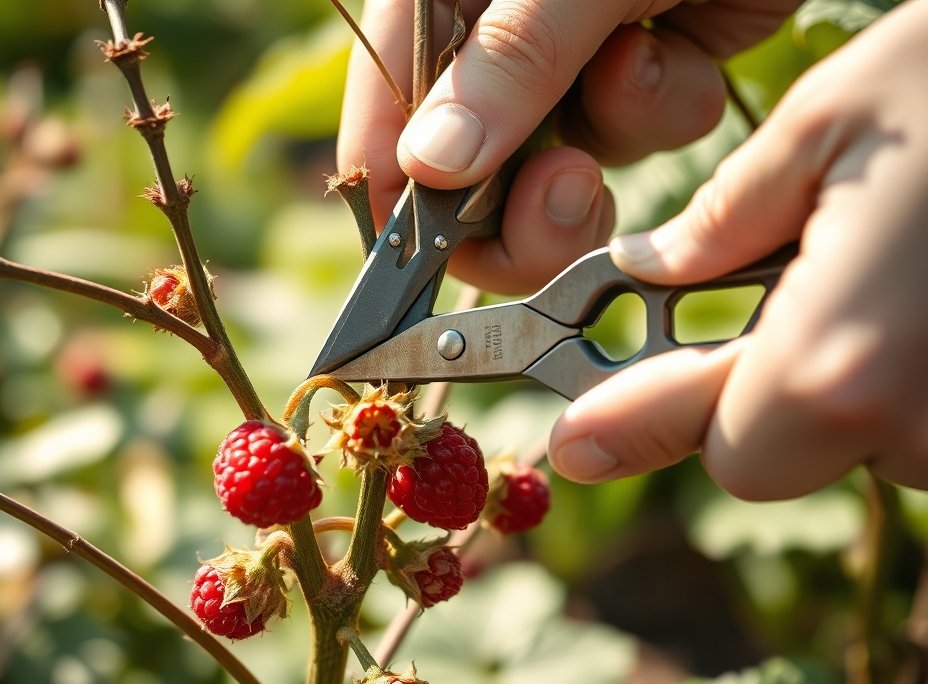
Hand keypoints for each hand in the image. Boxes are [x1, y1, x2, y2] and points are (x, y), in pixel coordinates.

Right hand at [337, 0, 795, 292]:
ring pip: (556, 163)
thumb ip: (511, 61)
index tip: (418, 260)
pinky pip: (634, 135)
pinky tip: (686, 47)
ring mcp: (566, 58)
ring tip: (640, 65)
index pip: (385, 108)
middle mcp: (493, 36)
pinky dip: (666, 108)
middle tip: (570, 187)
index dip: (396, 190)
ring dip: (611, 134)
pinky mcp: (637, 69)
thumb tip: (430, 167)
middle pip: (468, 170)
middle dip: (523, 197)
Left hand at [549, 1, 927, 498]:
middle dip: (748, 387)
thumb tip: (645, 273)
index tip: (578, 436)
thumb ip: (718, 223)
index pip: (724, 453)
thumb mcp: (828, 126)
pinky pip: (925, 420)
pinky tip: (912, 290)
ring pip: (859, 441)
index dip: (647, 430)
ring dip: (837, 375)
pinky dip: (897, 370)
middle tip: (764, 289)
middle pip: (782, 455)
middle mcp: (925, 428)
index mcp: (847, 364)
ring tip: (879, 263)